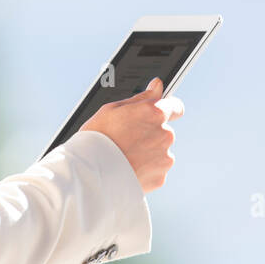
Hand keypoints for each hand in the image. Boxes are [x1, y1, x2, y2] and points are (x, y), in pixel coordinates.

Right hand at [79, 77, 182, 193]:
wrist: (89, 174)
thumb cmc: (97, 138)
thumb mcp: (113, 109)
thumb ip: (142, 97)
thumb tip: (158, 85)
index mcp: (155, 114)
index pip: (176, 107)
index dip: (168, 109)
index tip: (159, 114)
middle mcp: (165, 135)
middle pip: (164, 132)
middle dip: (150, 135)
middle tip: (127, 141)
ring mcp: (164, 158)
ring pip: (160, 152)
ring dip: (148, 154)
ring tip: (124, 158)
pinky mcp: (160, 178)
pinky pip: (156, 171)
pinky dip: (145, 171)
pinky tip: (127, 170)